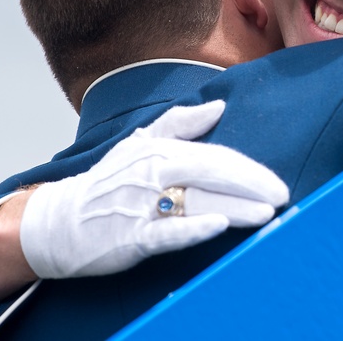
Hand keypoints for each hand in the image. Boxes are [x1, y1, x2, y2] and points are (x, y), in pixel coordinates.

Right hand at [19, 100, 288, 278]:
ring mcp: (141, 205)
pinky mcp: (130, 237)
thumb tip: (218, 106)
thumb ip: (179, 123)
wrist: (59, 221)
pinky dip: (192, 228)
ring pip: (196, 201)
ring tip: (266, 213)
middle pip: (211, 172)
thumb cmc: (108, 183)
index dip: (249, 169)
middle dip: (251, 184)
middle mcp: (152, 173)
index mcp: (160, 150)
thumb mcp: (140, 143)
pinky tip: (218, 226)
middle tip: (282, 196)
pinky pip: (165, 231)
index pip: (215, 155)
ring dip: (235, 206)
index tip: (276, 182)